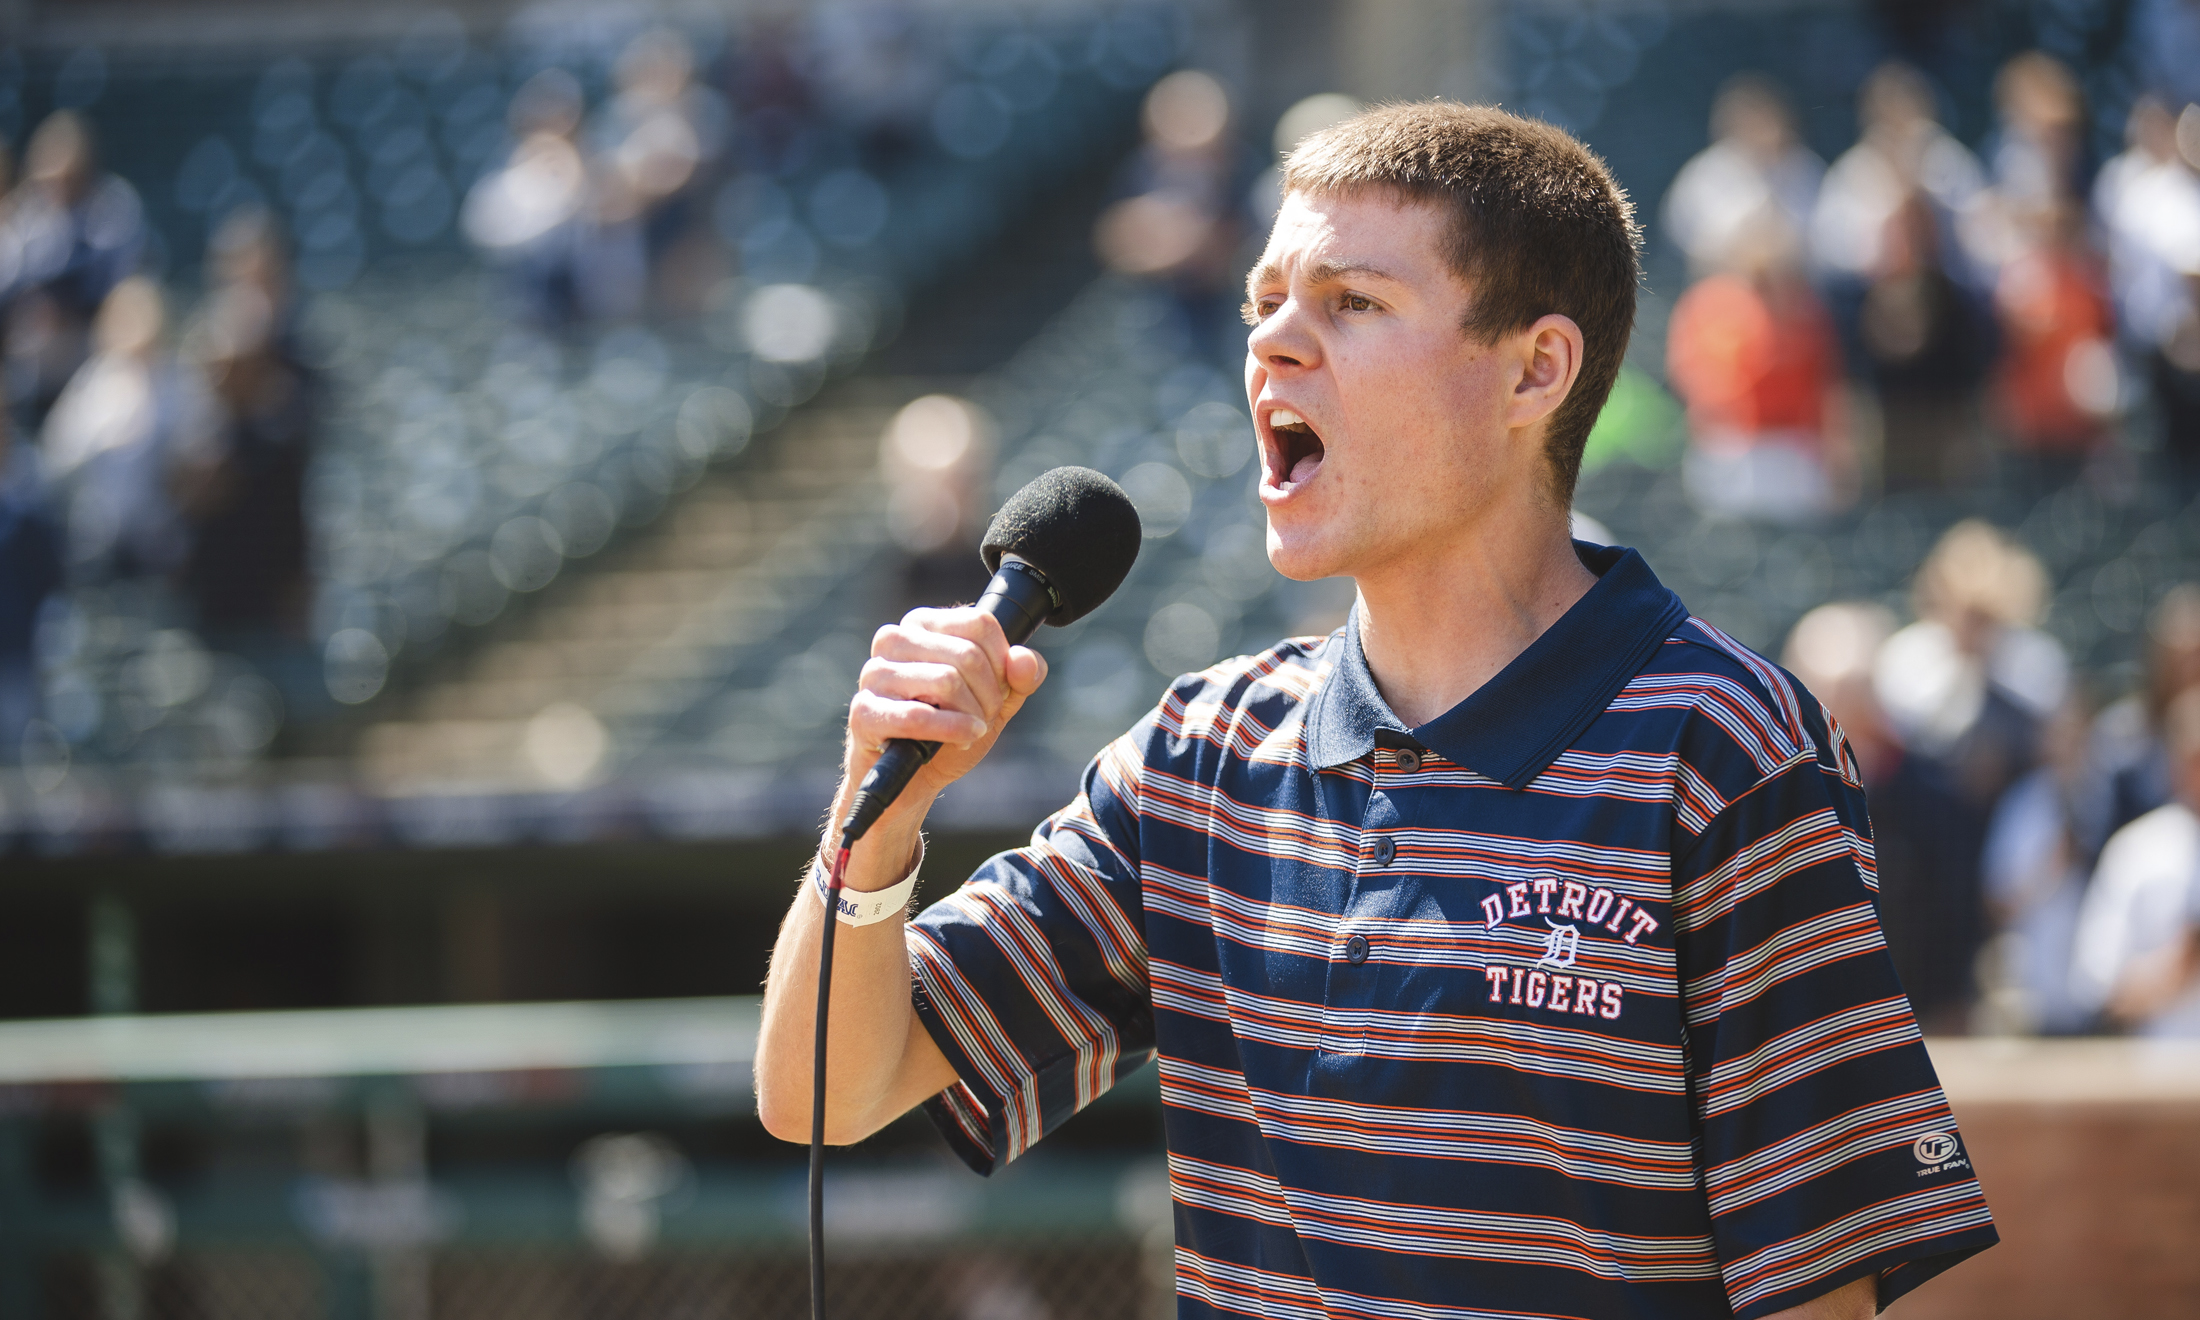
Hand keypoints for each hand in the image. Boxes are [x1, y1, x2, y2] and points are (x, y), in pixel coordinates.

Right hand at [841, 605, 1048, 836]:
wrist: (914, 781)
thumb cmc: (951, 731)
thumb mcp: (996, 702)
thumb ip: (1020, 678)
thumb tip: (1024, 660)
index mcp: (922, 624)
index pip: (979, 624)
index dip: (1002, 663)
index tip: (1000, 690)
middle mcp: (893, 640)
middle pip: (967, 654)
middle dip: (990, 696)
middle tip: (984, 718)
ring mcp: (874, 674)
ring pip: (946, 681)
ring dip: (972, 715)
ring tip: (972, 730)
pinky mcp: (864, 712)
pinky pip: (917, 716)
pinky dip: (953, 730)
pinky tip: (965, 740)